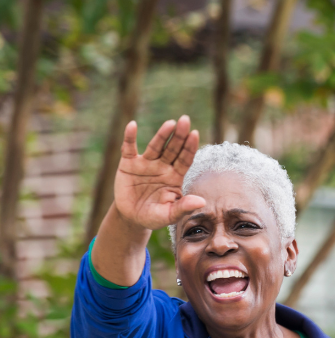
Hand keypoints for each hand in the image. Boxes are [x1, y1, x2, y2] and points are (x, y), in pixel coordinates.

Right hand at [113, 116, 205, 231]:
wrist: (132, 218)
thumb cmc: (154, 216)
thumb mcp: (169, 215)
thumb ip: (183, 207)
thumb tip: (202, 201)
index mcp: (175, 176)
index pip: (185, 159)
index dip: (190, 147)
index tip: (196, 134)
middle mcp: (163, 166)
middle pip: (173, 149)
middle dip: (180, 135)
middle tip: (185, 120)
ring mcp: (146, 163)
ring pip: (155, 146)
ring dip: (162, 135)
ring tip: (170, 123)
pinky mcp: (129, 164)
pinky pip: (129, 148)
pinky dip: (129, 137)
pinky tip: (132, 125)